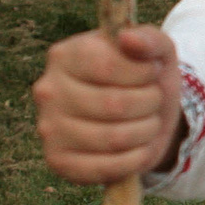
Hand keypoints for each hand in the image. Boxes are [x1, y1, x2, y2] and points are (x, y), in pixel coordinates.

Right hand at [34, 25, 183, 184]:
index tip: (153, 72)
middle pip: (113, 104)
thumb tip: (127, 37)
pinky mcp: (58, 162)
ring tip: (149, 122)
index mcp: (64, 55)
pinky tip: (140, 147)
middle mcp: (48, 90)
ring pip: (113, 138)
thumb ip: (148, 39)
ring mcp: (48, 129)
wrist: (143, 117)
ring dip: (146, 131)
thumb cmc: (144, 78)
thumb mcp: (156, 52)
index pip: (108, 65)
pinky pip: (105, 168)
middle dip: (149, 103)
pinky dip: (135, 159)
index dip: (142, 73)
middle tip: (155, 100)